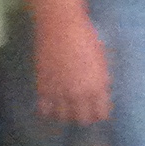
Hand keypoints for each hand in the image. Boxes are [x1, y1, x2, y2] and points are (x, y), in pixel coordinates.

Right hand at [33, 9, 111, 123]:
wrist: (61, 25)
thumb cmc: (86, 36)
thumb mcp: (102, 58)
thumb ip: (101, 78)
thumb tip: (102, 90)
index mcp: (97, 85)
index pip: (101, 113)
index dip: (101, 112)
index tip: (99, 109)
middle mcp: (79, 94)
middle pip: (83, 120)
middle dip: (85, 116)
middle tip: (84, 108)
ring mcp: (60, 93)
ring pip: (63, 118)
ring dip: (67, 113)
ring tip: (67, 106)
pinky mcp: (43, 88)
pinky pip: (45, 110)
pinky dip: (49, 109)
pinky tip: (52, 103)